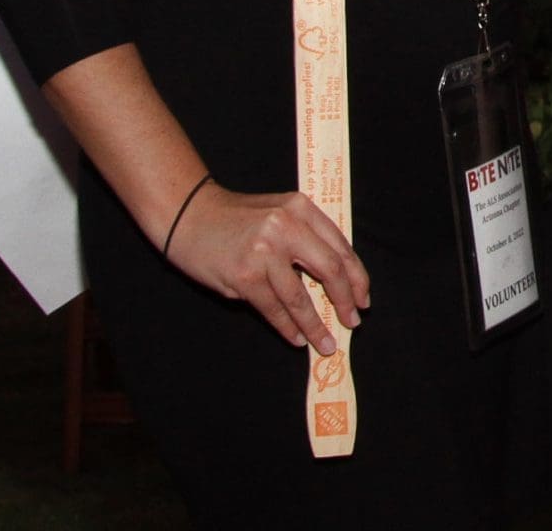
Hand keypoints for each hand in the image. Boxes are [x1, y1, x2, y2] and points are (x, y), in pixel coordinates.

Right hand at [164, 183, 368, 353]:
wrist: (187, 214)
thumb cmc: (235, 218)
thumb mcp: (278, 213)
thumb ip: (306, 237)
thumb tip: (337, 281)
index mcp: (301, 209)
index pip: (341, 247)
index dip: (356, 277)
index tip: (363, 299)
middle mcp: (286, 226)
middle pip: (330, 270)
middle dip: (345, 301)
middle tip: (352, 322)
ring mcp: (264, 251)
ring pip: (300, 297)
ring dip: (315, 325)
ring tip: (325, 343)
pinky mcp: (244, 275)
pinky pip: (273, 308)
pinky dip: (288, 327)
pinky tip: (297, 338)